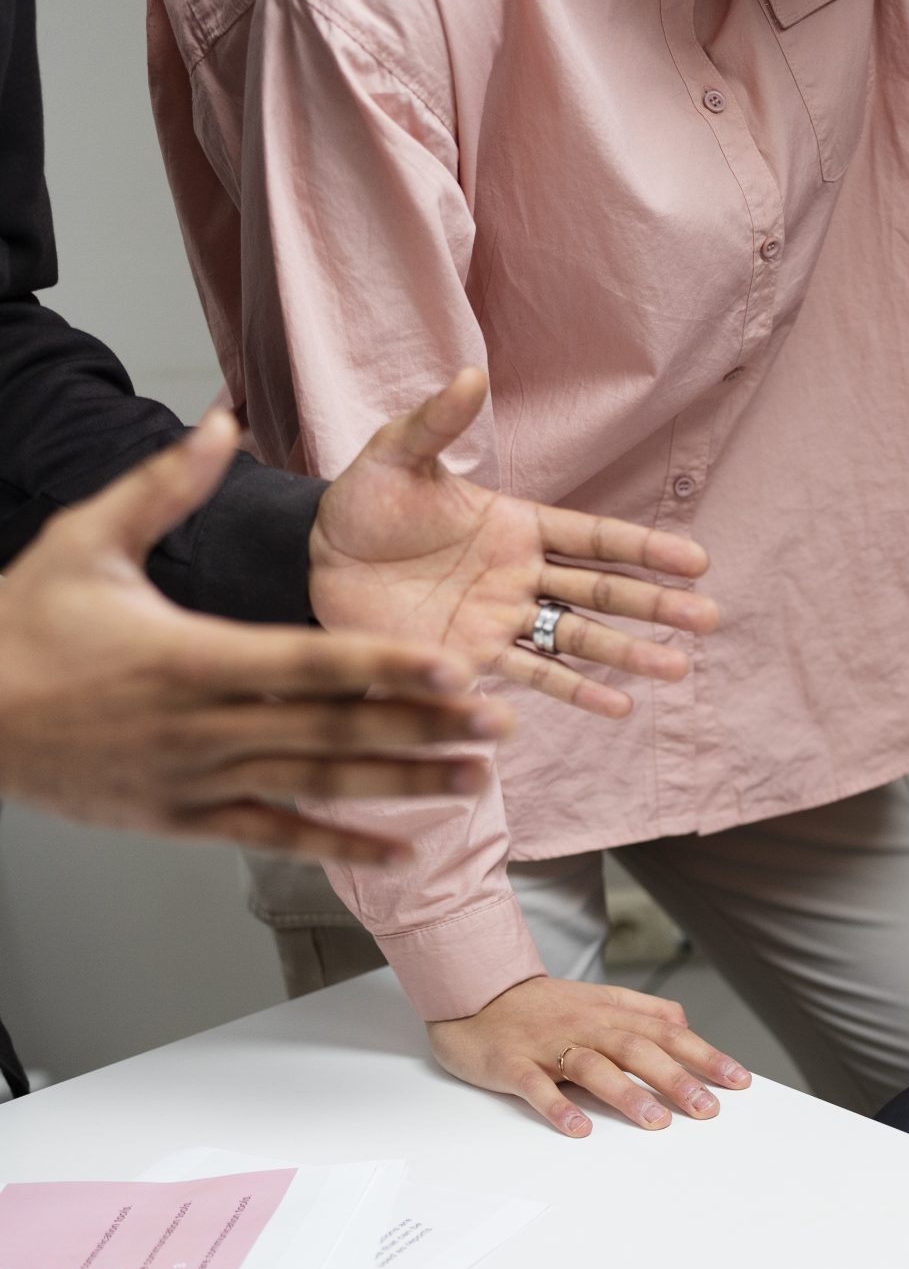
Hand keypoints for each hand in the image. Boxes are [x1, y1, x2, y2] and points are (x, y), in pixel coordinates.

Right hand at [0, 413, 506, 861]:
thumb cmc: (22, 625)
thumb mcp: (85, 541)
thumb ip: (164, 486)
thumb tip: (222, 421)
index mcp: (190, 656)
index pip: (310, 664)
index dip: (386, 670)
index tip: (453, 669)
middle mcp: (202, 726)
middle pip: (333, 729)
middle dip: (424, 729)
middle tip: (501, 726)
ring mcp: (194, 779)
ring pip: (318, 785)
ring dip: (403, 785)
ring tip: (476, 782)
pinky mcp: (183, 819)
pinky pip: (276, 835)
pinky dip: (340, 843)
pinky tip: (400, 848)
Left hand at [311, 370, 720, 717]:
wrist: (312, 561)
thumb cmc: (362, 502)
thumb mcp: (397, 455)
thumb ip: (438, 422)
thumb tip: (471, 374)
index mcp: (517, 525)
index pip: (596, 538)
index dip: (645, 549)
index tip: (697, 561)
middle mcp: (521, 575)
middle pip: (602, 593)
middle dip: (656, 606)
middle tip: (707, 620)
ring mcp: (502, 619)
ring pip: (578, 639)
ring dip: (629, 654)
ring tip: (676, 668)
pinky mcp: (473, 657)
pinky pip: (532, 675)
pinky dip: (575, 693)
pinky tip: (620, 708)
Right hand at [428, 974, 752, 1136]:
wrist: (473, 991)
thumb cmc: (543, 1005)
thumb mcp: (599, 1000)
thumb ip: (643, 1011)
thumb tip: (686, 1027)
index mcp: (609, 1012)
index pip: (666, 1033)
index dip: (704, 1055)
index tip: (738, 1080)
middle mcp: (584, 1026)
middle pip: (636, 1049)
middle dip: (675, 1078)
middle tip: (706, 1108)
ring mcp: (547, 1044)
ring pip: (592, 1066)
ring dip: (626, 1094)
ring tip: (655, 1121)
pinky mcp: (511, 1062)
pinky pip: (535, 1086)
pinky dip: (556, 1106)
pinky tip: (577, 1129)